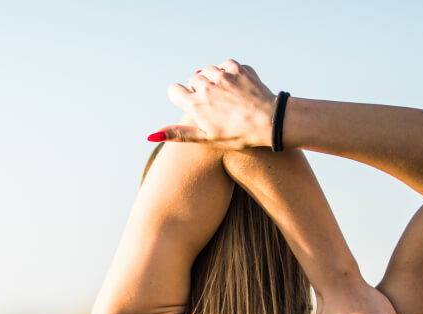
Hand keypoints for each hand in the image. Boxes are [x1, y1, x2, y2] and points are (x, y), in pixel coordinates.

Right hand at [148, 59, 275, 149]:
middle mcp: (205, 86)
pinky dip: (228, 72)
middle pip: (192, 80)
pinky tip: (237, 86)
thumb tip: (151, 136)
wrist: (270, 122)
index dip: (181, 97)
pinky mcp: (238, 68)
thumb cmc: (238, 136)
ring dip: (213, 79)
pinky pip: (226, 64)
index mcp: (195, 104)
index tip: (193, 105)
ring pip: (208, 70)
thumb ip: (178, 134)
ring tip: (226, 95)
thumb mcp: (206, 139)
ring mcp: (222, 75)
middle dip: (200, 89)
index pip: (174, 90)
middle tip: (215, 105)